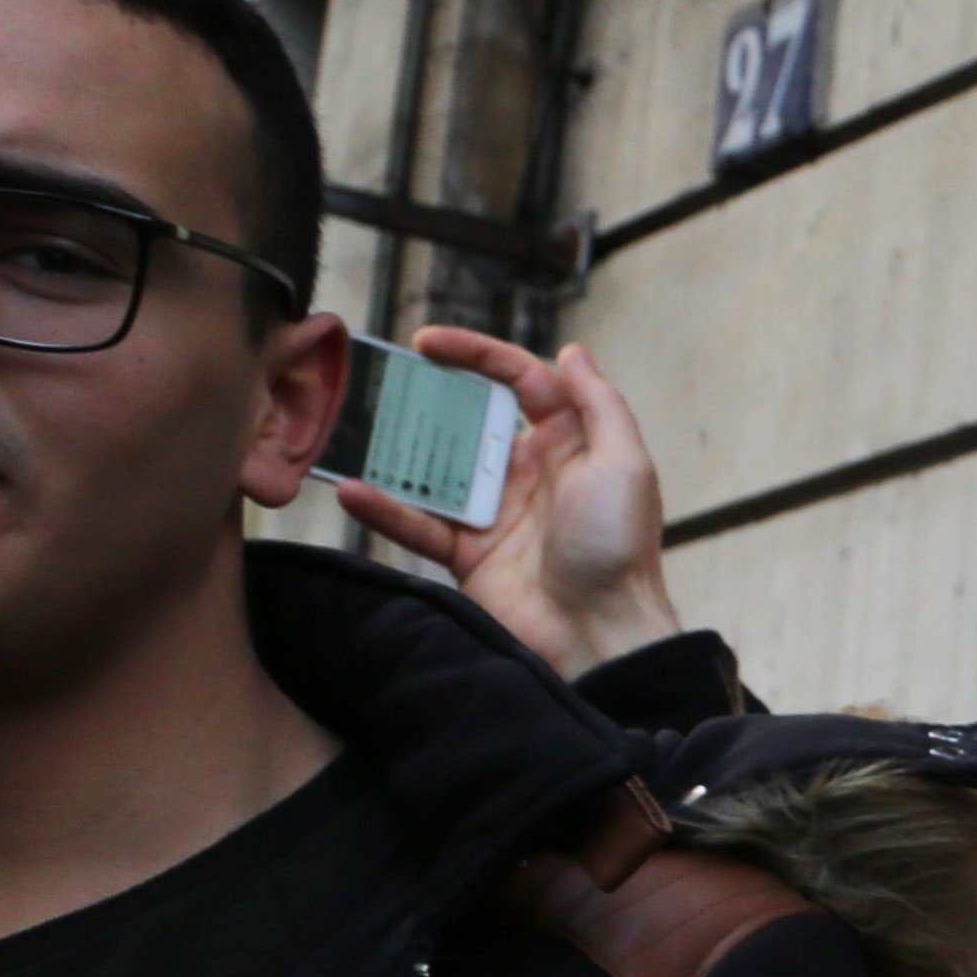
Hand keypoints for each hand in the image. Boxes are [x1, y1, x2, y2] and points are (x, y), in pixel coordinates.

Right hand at [336, 327, 685, 676]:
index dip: (478, 355)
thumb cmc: (618, 548)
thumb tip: (572, 353)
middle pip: (469, 419)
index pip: (520, 382)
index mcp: (569, 446)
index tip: (428, 342)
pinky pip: (418, 522)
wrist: (600, 634)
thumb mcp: (624, 463)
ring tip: (354, 425)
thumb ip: (599, 404)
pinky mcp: (468, 554)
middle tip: (382, 380)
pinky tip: (352, 488)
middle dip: (428, 397)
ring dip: (397, 448)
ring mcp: (495, 513)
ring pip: (436, 467)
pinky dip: (385, 508)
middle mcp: (529, 474)